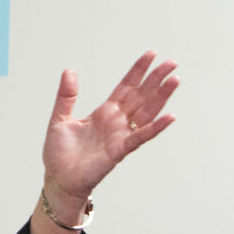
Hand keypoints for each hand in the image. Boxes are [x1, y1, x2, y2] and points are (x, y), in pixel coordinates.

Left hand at [42, 50, 177, 205]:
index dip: (137, 72)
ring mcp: (120, 135)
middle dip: (156, 79)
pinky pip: (141, 136)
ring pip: (146, 112)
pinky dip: (156, 127)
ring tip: (175, 80)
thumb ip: (66, 96)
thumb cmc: (60, 153)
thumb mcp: (60, 118)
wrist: (59, 179)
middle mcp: (117, 121)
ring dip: (161, 97)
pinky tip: (170, 116)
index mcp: (104, 112)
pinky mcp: (120, 150)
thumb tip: (69, 71)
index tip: (151, 55)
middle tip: (172, 62)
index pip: (125, 87)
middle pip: (141, 96)